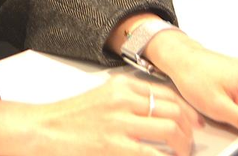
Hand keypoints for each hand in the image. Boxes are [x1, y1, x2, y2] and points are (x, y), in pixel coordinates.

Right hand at [0, 75, 204, 155]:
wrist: (42, 130)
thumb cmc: (67, 119)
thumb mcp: (99, 99)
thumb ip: (126, 103)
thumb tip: (156, 115)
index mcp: (119, 87)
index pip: (166, 93)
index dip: (187, 110)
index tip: (195, 122)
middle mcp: (123, 101)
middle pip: (174, 110)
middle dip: (189, 130)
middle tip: (190, 143)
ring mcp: (120, 124)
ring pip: (171, 130)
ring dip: (183, 146)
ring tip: (180, 154)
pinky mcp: (116, 146)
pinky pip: (154, 154)